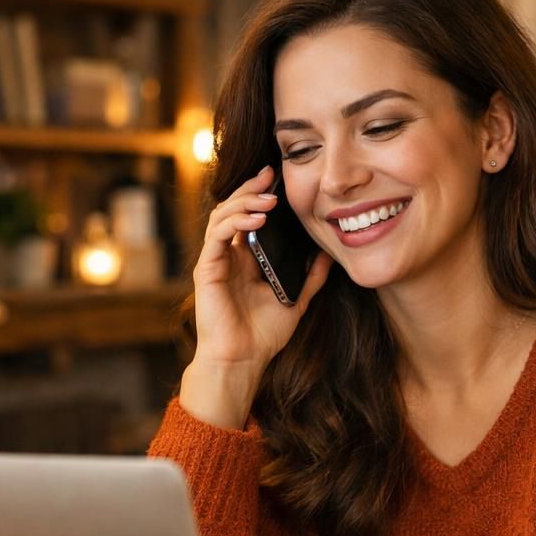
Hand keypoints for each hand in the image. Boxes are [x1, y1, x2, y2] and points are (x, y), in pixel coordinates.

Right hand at [192, 165, 332, 368]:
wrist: (242, 360)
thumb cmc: (263, 335)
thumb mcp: (296, 300)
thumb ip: (310, 277)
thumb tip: (330, 254)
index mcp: (244, 260)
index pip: (248, 216)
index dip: (260, 195)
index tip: (278, 179)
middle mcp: (227, 256)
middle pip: (233, 209)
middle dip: (251, 189)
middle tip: (270, 174)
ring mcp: (215, 261)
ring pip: (222, 216)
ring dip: (244, 202)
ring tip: (268, 199)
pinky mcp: (206, 270)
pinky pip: (217, 236)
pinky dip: (235, 223)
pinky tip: (257, 220)